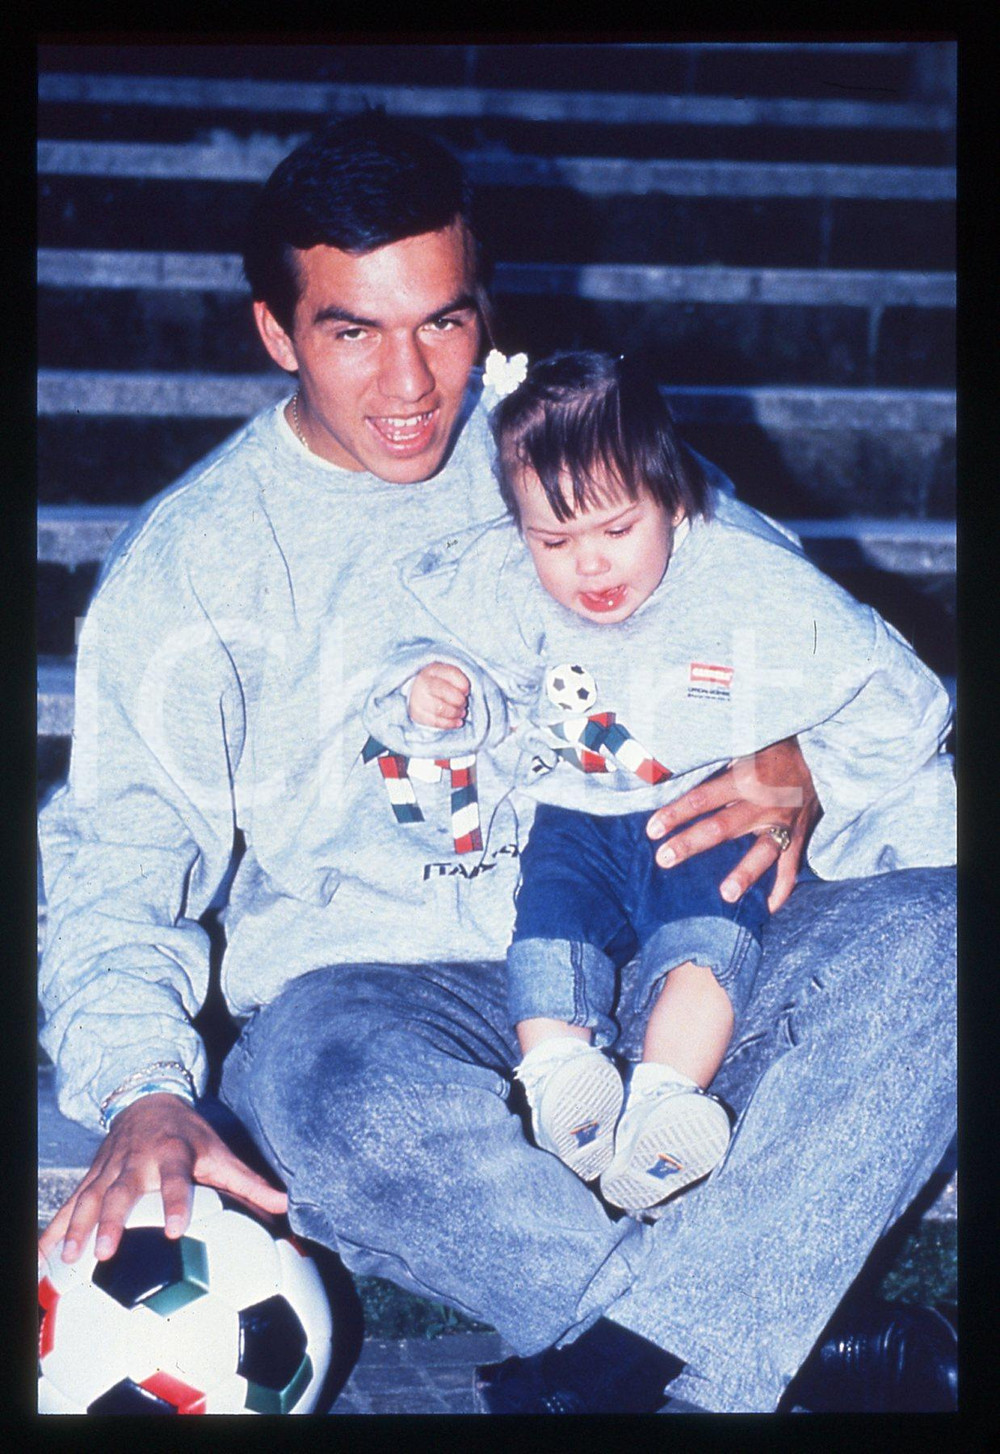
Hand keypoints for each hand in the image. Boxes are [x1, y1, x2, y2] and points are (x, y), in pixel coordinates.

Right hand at [38, 1094, 287, 1267]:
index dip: (177, 1202)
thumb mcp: (219, 1152)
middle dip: (112, 1221)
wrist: (148, 1099)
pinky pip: (71, 1202)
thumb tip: (285, 1206)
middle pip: (122, 1191)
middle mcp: (137, 1160)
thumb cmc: (190, 1134)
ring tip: (69, 1258)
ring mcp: (109, 1168)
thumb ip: (248, 1183)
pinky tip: (44, 1254)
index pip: (175, 1179)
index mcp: (172, 1153)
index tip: (177, 1231)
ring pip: (89, 1197)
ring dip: (77, 1227)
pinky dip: (56, 1226)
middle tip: (106, 1253)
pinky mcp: (92, 1175)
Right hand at [408, 662, 470, 729]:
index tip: (467, 691)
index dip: (463, 684)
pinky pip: (435, 721)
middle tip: (464, 703)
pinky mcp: (417, 713)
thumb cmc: (442, 684)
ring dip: (455, 712)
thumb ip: (460, 681)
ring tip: (462, 713)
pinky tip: (458, 722)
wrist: (420, 692)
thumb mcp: (450, 677)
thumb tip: (466, 693)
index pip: (451, 674)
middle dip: (459, 700)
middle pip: (443, 691)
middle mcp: (423, 682)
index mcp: (434, 669)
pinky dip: (450, 723)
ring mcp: (417, 698)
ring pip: (439, 708)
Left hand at [646, 737, 820, 912]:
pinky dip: (782, 888)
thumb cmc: (772, 747)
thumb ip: (713, 761)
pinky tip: (768, 908)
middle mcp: (764, 802)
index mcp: (745, 777)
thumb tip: (668, 770)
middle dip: (691, 844)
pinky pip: (791, 866)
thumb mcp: (742, 743)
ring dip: (745, 874)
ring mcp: (784, 822)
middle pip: (722, 827)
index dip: (675, 814)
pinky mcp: (800, 835)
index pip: (702, 798)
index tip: (651, 829)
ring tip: (726, 895)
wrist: (821, 752)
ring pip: (762, 852)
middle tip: (664, 858)